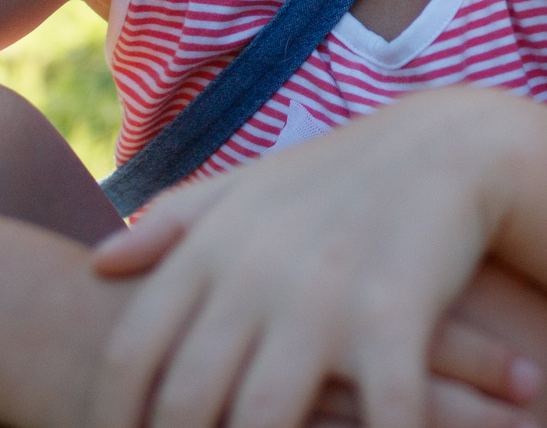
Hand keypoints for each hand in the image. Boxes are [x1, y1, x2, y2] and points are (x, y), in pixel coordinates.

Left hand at [85, 86, 544, 427]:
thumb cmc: (340, 175)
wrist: (448, 145)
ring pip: (264, 417)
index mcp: (214, 247)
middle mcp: (257, 272)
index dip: (111, 417)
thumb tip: (98, 258)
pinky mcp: (391, 317)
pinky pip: (376, 412)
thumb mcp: (248, 185)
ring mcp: (324, 298)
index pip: (133, 352)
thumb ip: (174, 220)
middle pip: (189, 398)